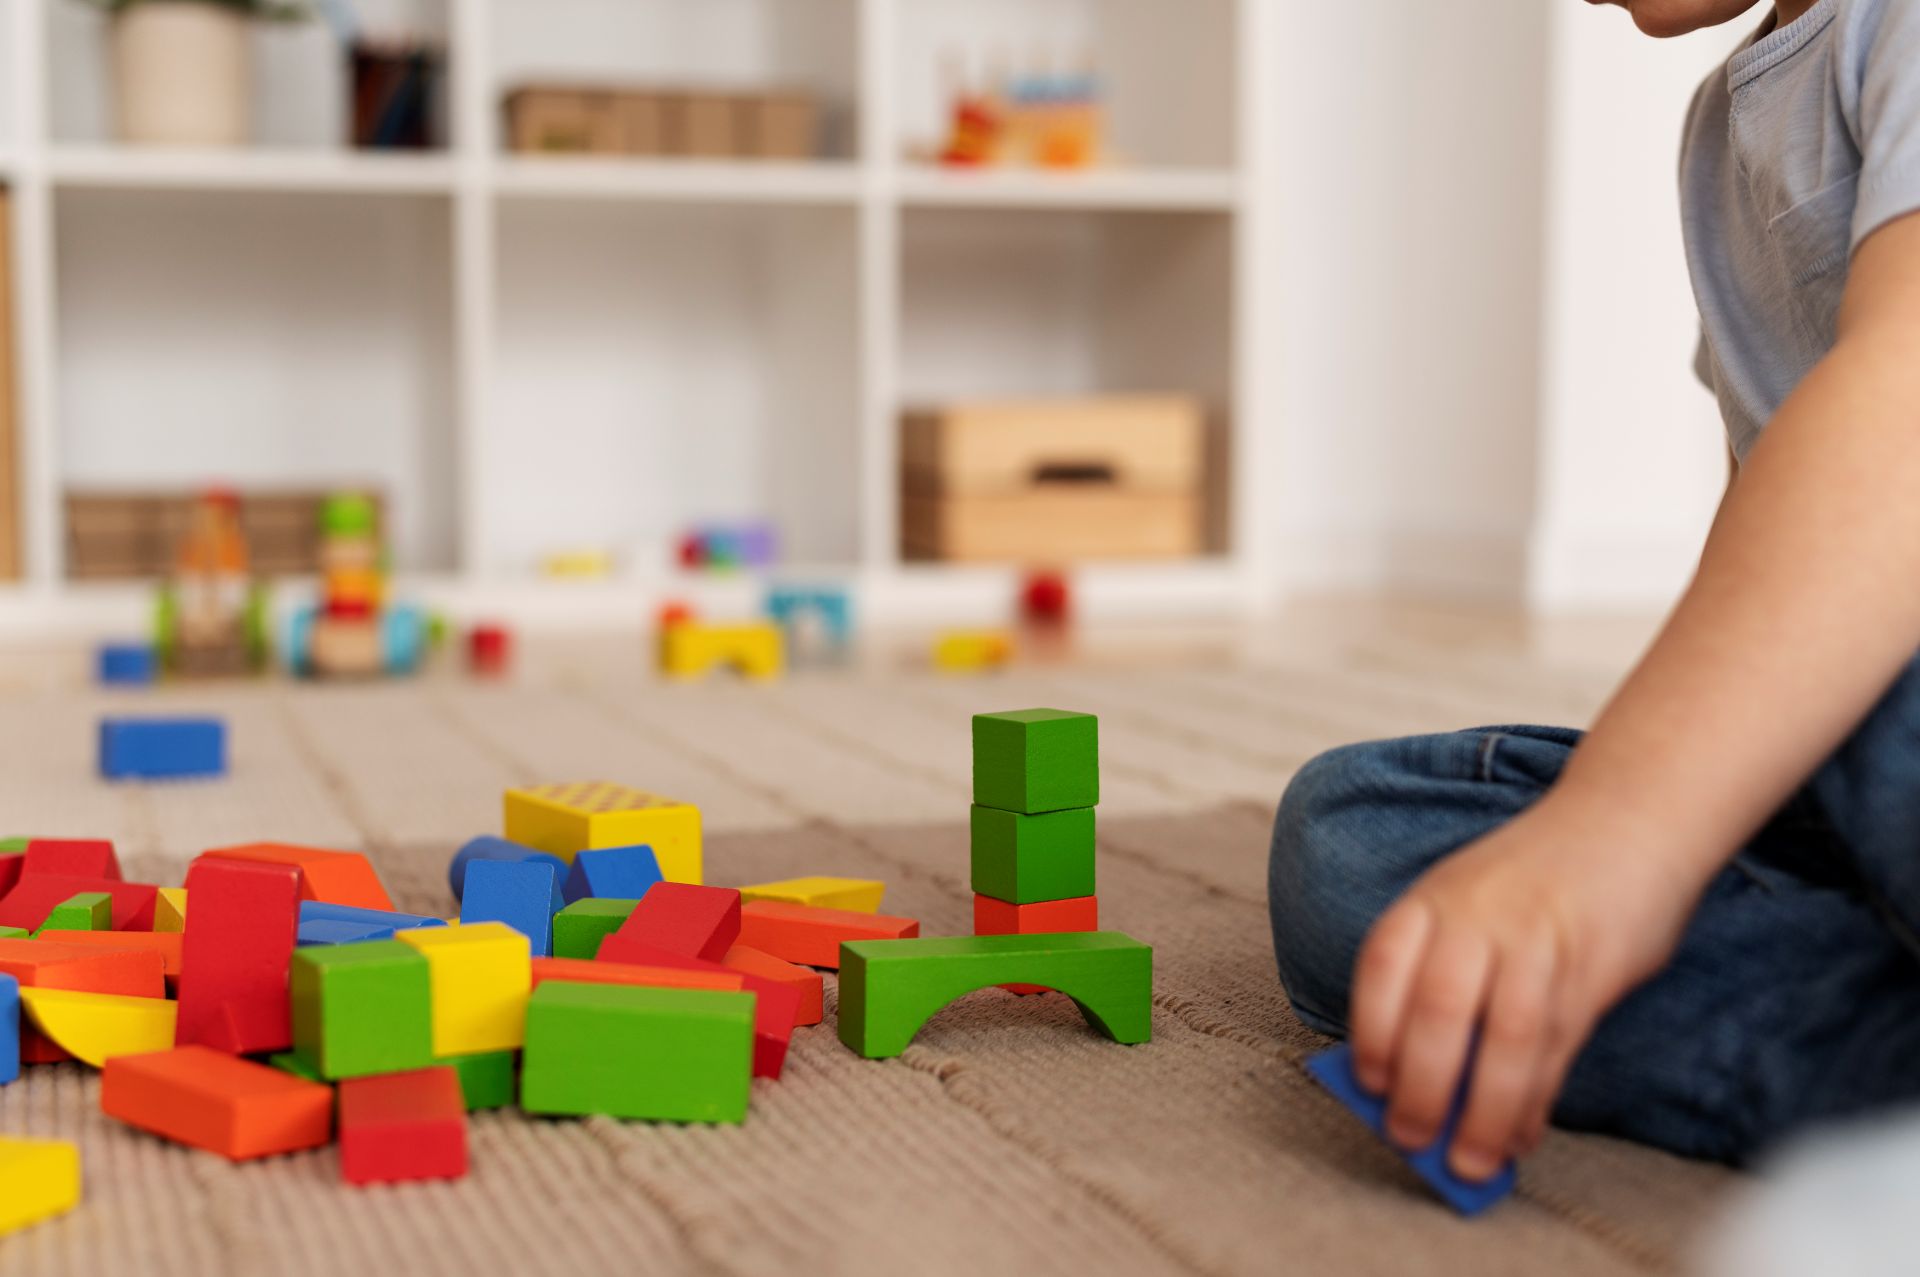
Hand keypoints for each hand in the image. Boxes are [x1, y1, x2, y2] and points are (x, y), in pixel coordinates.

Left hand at [1347, 789, 1703, 1181]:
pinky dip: (1534, 1102)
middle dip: (1420, 1087)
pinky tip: (1520, 1136)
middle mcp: (1480, 917)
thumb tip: (1408, 1072)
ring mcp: (1538, 942)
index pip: (1382, 965)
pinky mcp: (1592, 970)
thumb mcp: (1469, 900)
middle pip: (1438, 1010)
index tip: (1367, 1082)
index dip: (1370, 1029)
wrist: (1629, 817)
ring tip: (1468, 1162)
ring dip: (1482, 1112)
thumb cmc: (1535, 878)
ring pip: (1504, 1039)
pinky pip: (1557, 1048)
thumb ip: (1439, 969)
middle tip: (1408, 1138)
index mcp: (1434, 898)